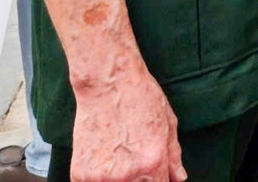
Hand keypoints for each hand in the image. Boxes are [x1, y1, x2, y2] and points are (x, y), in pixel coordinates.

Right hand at [69, 60, 184, 181]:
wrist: (107, 84)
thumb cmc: (141, 99)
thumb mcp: (167, 124)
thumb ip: (173, 157)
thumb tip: (179, 178)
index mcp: (152, 163)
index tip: (156, 176)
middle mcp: (126, 175)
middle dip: (140, 181)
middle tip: (136, 162)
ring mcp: (100, 177)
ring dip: (118, 180)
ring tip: (120, 158)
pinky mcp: (79, 174)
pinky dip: (98, 178)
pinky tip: (103, 159)